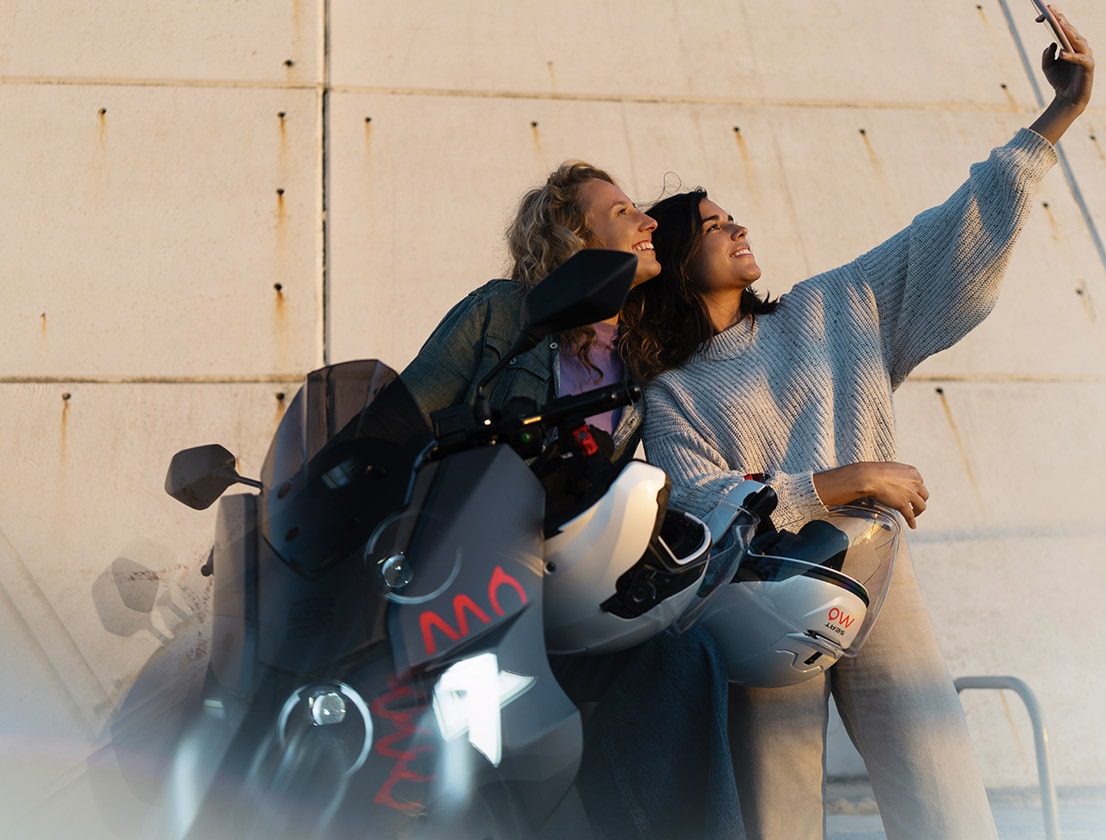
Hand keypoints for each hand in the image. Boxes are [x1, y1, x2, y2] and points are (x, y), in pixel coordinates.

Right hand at [812, 461, 928, 528]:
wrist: (868, 477)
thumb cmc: (874, 471)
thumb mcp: (892, 468)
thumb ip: (898, 474)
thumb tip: (895, 479)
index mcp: (913, 472)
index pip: (920, 483)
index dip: (916, 490)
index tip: (913, 494)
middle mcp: (915, 482)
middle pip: (924, 495)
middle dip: (920, 501)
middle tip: (914, 505)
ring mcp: (910, 494)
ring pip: (921, 506)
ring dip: (918, 512)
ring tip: (913, 515)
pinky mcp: (903, 504)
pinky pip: (910, 516)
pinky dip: (912, 522)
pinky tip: (912, 525)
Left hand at [1042, 8, 1093, 111]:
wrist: (1067, 97)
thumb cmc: (1058, 80)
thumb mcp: (1047, 67)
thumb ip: (1047, 55)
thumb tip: (1051, 43)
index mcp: (1070, 43)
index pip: (1062, 27)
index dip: (1053, 19)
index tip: (1041, 14)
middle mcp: (1079, 45)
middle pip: (1070, 30)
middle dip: (1060, 20)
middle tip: (1050, 12)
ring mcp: (1085, 54)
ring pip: (1078, 40)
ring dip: (1068, 32)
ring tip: (1058, 25)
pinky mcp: (1088, 66)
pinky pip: (1080, 59)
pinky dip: (1071, 56)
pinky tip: (1062, 54)